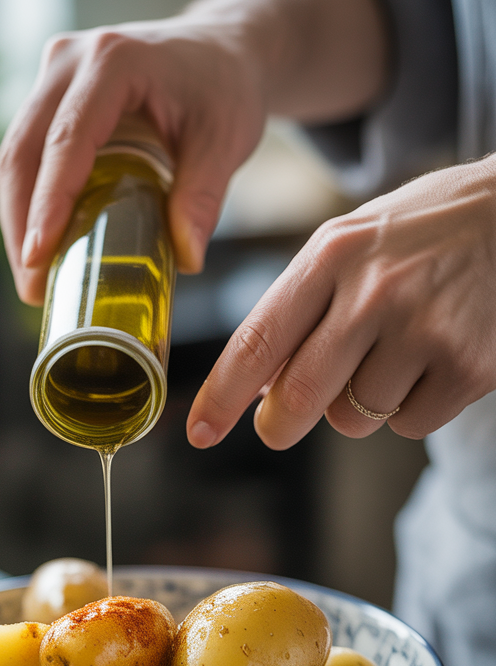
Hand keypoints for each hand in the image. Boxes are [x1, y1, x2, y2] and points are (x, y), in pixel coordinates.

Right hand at [0, 17, 265, 305]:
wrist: (221, 49)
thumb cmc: (224, 87)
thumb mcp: (226, 141)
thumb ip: (204, 197)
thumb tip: (187, 260)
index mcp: (114, 62)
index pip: (67, 140)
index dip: (48, 202)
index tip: (38, 257)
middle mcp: (72, 60)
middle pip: (24, 150)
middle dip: (21, 224)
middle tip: (32, 287)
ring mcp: (55, 74)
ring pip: (15, 154)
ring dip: (18, 219)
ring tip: (32, 278)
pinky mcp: (51, 94)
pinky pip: (27, 153)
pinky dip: (29, 202)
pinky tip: (41, 246)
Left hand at [187, 157, 495, 448]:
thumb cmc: (427, 234)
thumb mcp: (355, 244)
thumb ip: (303, 308)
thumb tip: (257, 389)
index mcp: (333, 255)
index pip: (258, 341)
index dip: (221, 396)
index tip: (199, 431)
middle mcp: (374, 292)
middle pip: (299, 398)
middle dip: (279, 425)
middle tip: (279, 426)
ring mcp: (424, 332)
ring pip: (353, 419)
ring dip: (360, 406)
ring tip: (396, 353)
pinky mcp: (466, 368)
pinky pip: (408, 424)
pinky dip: (412, 408)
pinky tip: (434, 360)